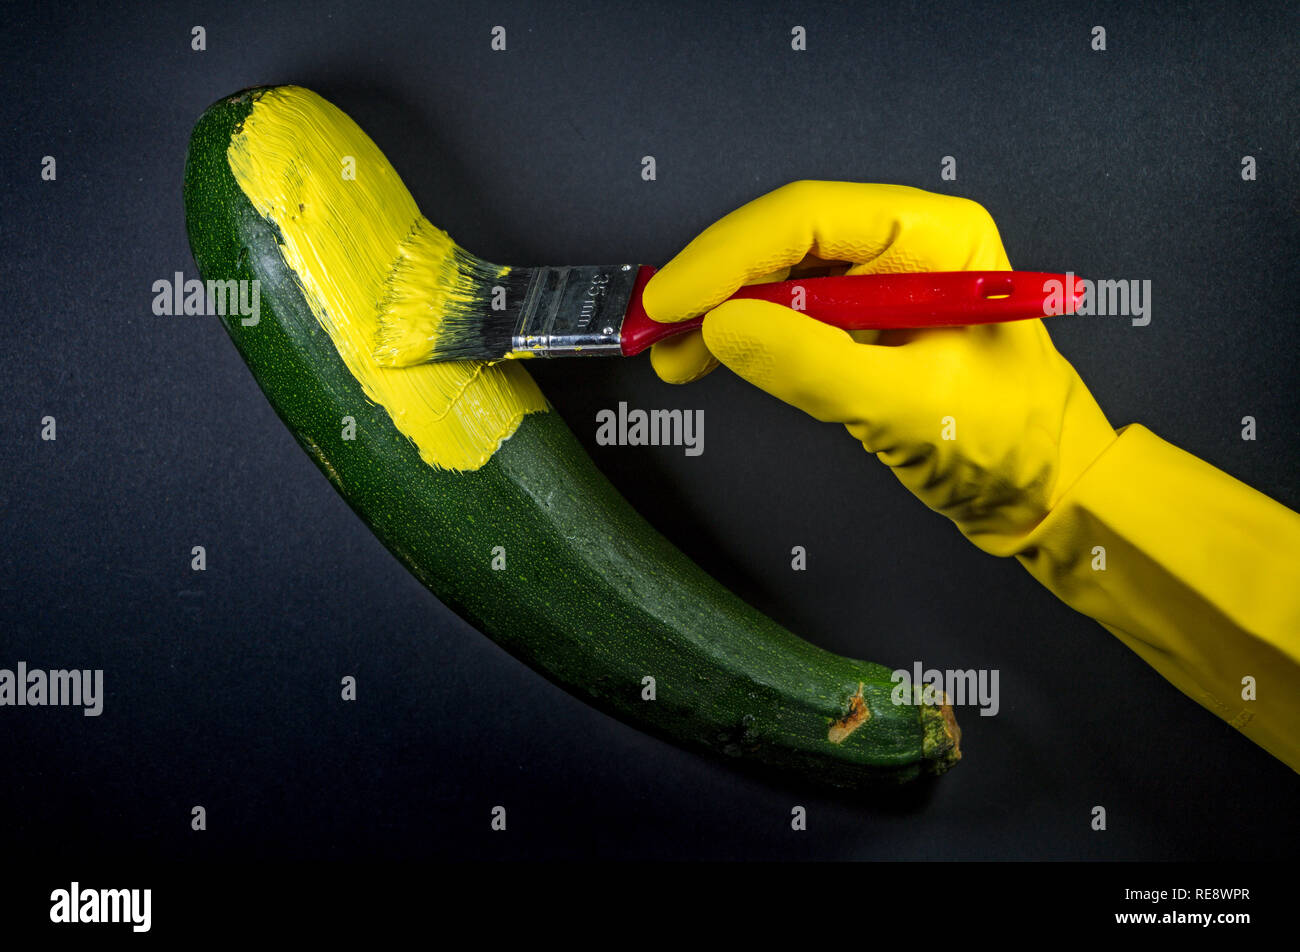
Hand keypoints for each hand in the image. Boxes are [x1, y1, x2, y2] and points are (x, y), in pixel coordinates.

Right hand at [642, 181, 1118, 551]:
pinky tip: (703, 360)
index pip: (810, 215)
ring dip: (719, 312)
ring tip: (670, 354)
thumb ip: (814, 365)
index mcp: (934, 236)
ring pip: (776, 275)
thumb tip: (721, 327)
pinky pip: (787, 315)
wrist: (1041, 493)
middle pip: (784, 239)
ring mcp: (879, 283)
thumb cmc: (1007, 445)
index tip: (672, 300)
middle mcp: (904, 244)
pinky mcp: (860, 325)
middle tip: (657, 326)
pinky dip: (742, 338)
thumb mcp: (910, 407)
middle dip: (715, 282)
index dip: (728, 253)